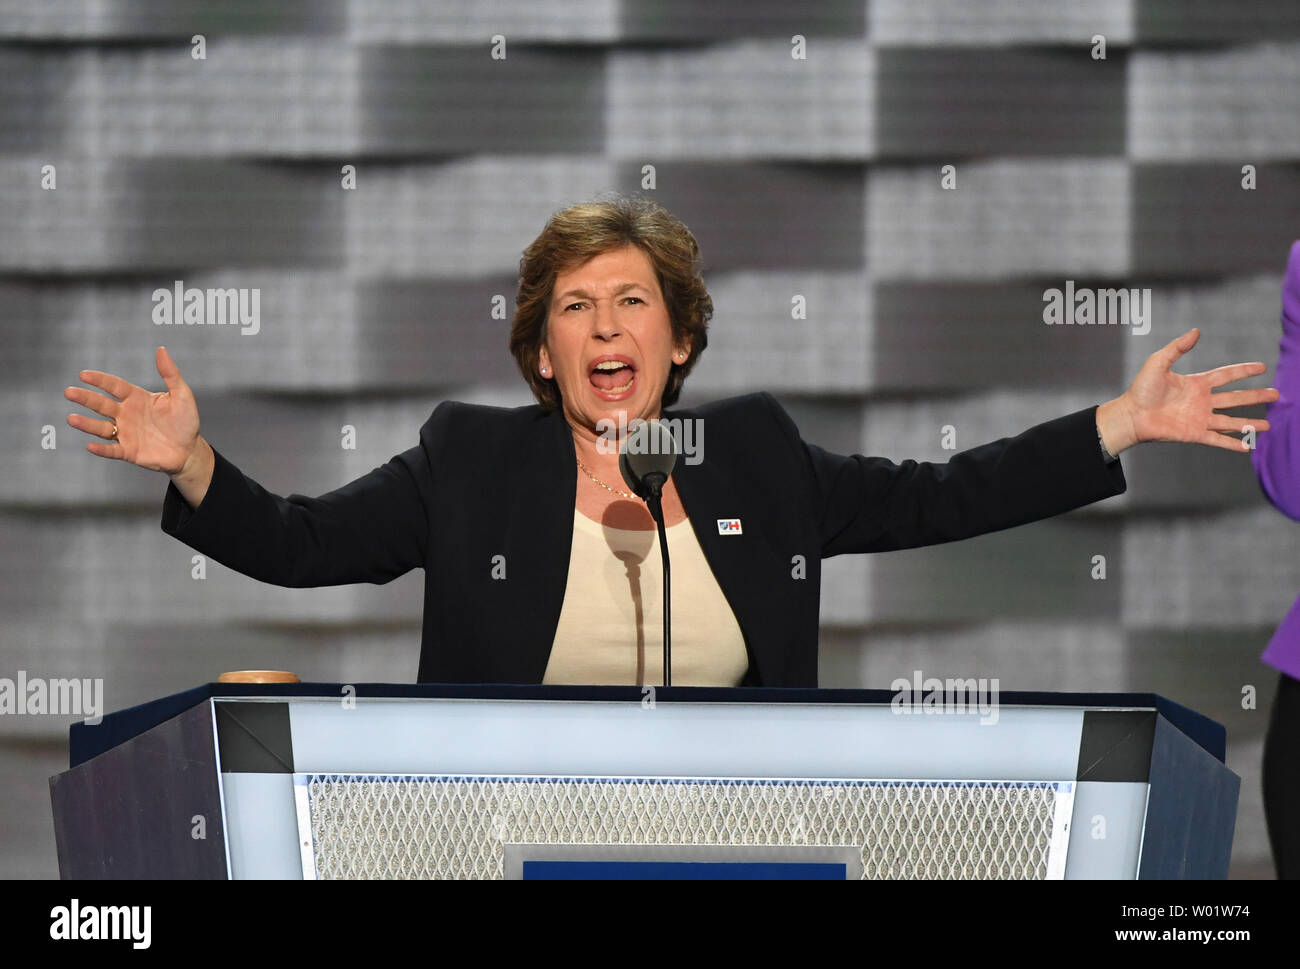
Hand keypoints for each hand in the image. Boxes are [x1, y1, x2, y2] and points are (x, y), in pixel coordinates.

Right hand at [65, 346, 201, 474]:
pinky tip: (90, 446)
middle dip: (86, 398)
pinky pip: (112, 450)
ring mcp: (126, 433)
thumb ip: (170, 374)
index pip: (115, 386)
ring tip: (71, 418)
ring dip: (87, 424)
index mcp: (137, 398)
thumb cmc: (185, 421)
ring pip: (102, 427)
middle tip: (69, 392)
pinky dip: (102, 449)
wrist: (189, 450)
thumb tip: (161, 349)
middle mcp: (127, 414)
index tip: (84, 375)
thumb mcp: (182, 395)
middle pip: (102, 405)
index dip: (100, 380)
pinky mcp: (129, 451)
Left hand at [1099, 328, 1278, 454]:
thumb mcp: (1159, 362)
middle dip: (1256, 396)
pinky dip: (1231, 443)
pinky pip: (1216, 439)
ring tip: (1268, 425)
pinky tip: (1246, 446)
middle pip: (1235, 398)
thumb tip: (1197, 331)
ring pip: (1231, 421)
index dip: (1244, 371)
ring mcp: (1199, 418)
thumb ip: (1177, 347)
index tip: (1262, 367)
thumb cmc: (1141, 389)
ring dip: (1250, 423)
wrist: (1131, 414)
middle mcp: (1202, 401)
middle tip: (1277, 395)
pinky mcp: (1194, 433)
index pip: (1226, 375)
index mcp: (1196, 383)